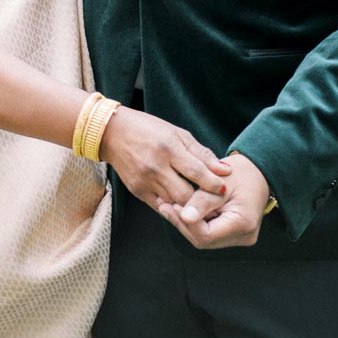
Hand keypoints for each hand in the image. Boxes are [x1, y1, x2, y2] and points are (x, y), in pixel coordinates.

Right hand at [99, 108, 231, 211]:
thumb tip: (224, 171)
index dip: (213, 183)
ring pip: (174, 203)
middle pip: (186, 194)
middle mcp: (155, 166)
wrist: (113, 133)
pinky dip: (173, 208)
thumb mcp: (178, 134)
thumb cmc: (149, 129)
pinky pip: (160, 206)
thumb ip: (202, 154)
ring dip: (189, 206)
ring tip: (202, 205)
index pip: (197, 172)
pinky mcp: (137, 191)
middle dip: (202, 200)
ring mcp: (144, 181)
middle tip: (215, 202)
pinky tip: (182, 204)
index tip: (224, 188)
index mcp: (168, 147)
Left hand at [157, 151, 271, 248]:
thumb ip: (202, 202)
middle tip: (165, 204)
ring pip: (204, 238)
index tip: (171, 204)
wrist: (258, 172)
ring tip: (169, 205)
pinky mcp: (234, 235)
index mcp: (243, 223)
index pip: (206, 234)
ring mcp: (240, 238)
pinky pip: (209, 233)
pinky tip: (182, 209)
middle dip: (182, 223)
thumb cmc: (241, 173)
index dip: (186, 222)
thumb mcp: (219, 182)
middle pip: (204, 240)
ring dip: (186, 223)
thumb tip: (184, 218)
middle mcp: (244, 236)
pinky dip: (195, 222)